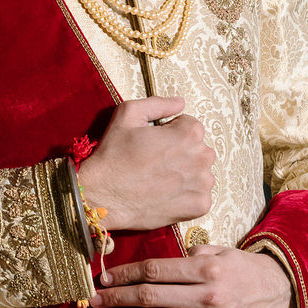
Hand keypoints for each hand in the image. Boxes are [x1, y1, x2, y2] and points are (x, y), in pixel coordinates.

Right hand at [76, 96, 214, 230]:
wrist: (105, 196)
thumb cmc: (114, 155)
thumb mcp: (127, 114)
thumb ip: (157, 104)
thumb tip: (180, 102)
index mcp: (188, 133)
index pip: (191, 126)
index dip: (170, 132)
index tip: (154, 142)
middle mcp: (201, 157)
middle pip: (198, 149)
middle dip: (181, 151)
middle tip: (155, 160)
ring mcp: (203, 183)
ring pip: (201, 172)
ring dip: (186, 173)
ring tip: (160, 178)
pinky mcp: (201, 205)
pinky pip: (201, 195)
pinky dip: (187, 195)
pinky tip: (166, 193)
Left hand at [90, 246, 295, 307]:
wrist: (277, 291)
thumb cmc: (240, 268)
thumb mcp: (216, 250)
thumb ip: (185, 255)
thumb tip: (150, 264)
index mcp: (205, 269)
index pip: (154, 271)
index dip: (124, 274)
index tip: (103, 278)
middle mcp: (207, 297)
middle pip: (151, 297)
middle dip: (117, 299)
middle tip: (93, 301)